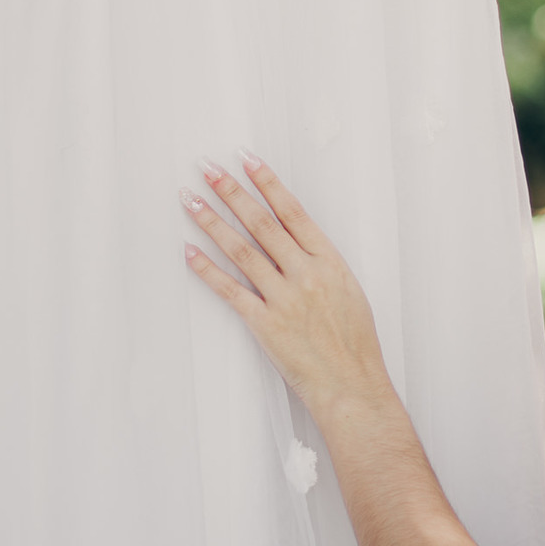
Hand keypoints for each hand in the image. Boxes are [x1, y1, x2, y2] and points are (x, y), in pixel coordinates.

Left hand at [179, 154, 389, 418]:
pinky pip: (230, 291)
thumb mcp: (349, 291)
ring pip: (241, 250)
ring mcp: (283, 299)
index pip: (292, 211)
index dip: (267, 183)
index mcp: (329, 261)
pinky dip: (207, 270)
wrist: (353, 386)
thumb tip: (296, 242)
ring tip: (190, 200)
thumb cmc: (355, 344)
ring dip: (212, 222)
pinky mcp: (265, 324)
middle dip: (231, 192)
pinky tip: (189, 252)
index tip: (246, 159)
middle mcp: (305, 274)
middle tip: (207, 168)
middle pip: (261, 223)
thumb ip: (321, 264)